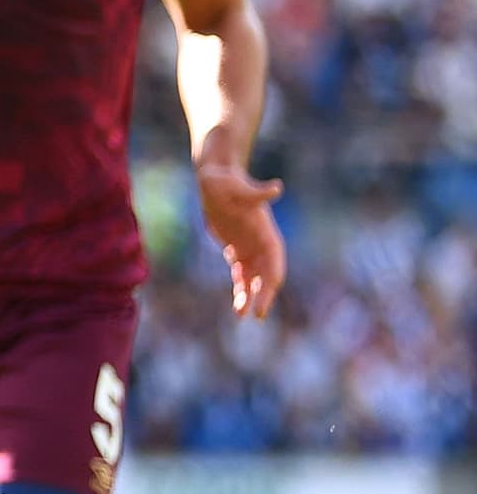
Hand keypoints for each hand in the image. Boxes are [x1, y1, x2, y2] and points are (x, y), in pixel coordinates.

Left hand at [197, 158, 285, 318]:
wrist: (217, 178)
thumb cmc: (227, 182)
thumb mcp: (238, 188)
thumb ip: (256, 194)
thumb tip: (276, 188)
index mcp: (265, 233)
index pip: (274, 263)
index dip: (271, 282)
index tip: (266, 299)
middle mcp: (261, 242)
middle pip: (266, 274)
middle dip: (263, 295)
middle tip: (257, 315)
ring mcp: (249, 246)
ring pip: (253, 277)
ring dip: (249, 295)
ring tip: (241, 315)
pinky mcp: (236, 247)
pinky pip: (241, 272)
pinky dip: (240, 287)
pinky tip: (237, 303)